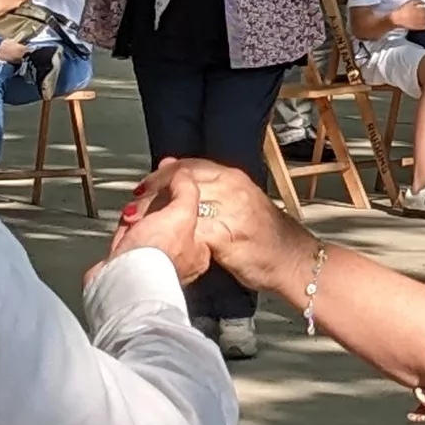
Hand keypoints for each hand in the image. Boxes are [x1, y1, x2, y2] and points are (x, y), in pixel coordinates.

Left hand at [112, 156, 291, 290]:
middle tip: (132, 208)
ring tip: (138, 226)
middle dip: (152, 194)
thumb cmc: (265, 235)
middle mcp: (231, 187)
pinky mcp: (226, 235)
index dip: (160, 176)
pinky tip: (159, 244)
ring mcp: (229, 210)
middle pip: (180, 182)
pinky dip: (171, 236)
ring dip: (156, 215)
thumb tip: (176, 170)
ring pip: (181, 204)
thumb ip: (209, 187)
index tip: (142, 188)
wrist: (293, 259)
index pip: (187, 166)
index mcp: (232, 176)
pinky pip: (190, 231)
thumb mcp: (239, 201)